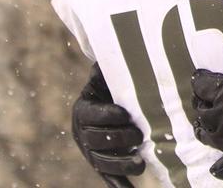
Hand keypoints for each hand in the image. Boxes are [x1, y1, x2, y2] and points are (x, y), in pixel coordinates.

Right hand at [73, 64, 145, 186]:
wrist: (118, 101)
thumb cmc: (119, 84)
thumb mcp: (112, 73)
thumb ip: (115, 65)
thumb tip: (122, 47)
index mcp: (84, 108)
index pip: (90, 114)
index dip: (106, 115)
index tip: (124, 114)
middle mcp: (83, 133)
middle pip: (95, 141)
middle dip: (116, 139)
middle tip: (137, 135)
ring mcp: (91, 152)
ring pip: (101, 161)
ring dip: (120, 164)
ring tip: (139, 163)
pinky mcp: (102, 165)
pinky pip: (108, 178)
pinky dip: (118, 185)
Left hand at [192, 17, 222, 179]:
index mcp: (222, 94)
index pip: (200, 85)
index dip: (202, 79)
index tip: (205, 76)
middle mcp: (218, 119)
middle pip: (200, 109)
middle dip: (203, 100)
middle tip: (211, 94)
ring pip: (205, 134)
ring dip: (206, 125)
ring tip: (212, 119)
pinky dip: (219, 166)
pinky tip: (216, 167)